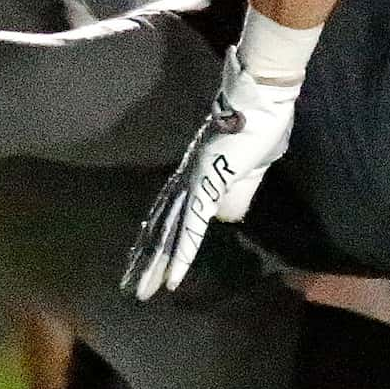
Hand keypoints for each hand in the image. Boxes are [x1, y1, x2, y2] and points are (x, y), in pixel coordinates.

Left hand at [123, 49, 302, 300]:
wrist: (260, 97)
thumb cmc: (260, 125)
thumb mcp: (250, 168)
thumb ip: (236, 191)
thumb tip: (226, 216)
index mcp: (192, 175)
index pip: (167, 213)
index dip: (155, 239)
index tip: (143, 262)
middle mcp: (184, 181)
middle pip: (158, 227)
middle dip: (144, 260)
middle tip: (130, 288)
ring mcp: (192, 184)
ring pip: (167, 234)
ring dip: (155, 266)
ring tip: (141, 291)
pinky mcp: (206, 187)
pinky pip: (191, 229)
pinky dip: (181, 255)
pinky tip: (172, 278)